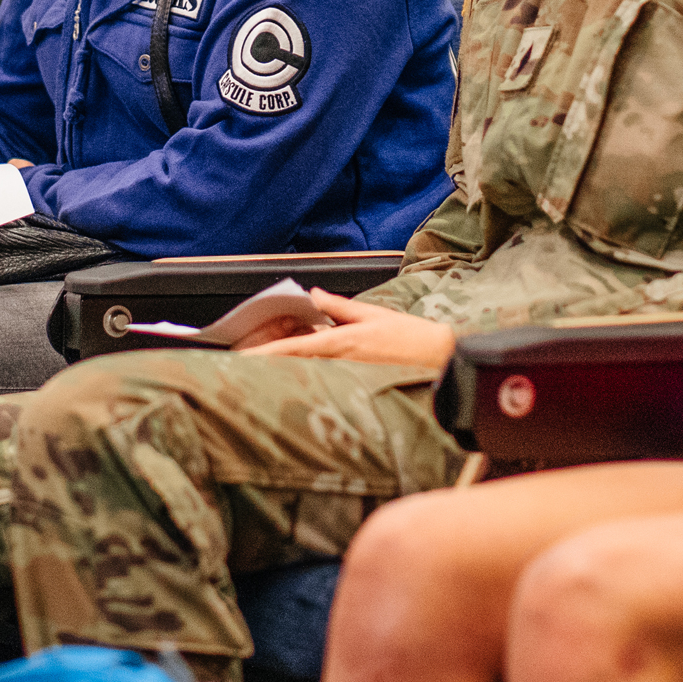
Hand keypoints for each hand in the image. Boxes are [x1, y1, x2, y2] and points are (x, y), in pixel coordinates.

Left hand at [228, 289, 454, 369]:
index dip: (263, 354)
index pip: (292, 349)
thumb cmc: (412, 338)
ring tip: (263, 361)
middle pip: (293, 364)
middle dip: (267, 362)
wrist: (442, 363)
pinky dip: (308, 372)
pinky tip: (301, 364)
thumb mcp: (373, 314)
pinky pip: (324, 378)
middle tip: (242, 359)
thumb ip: (340, 307)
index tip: (240, 358)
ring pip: (306, 373)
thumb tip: (314, 296)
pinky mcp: (356, 385)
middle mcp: (340, 363)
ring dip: (285, 367)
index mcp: (340, 342)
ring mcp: (346, 377)